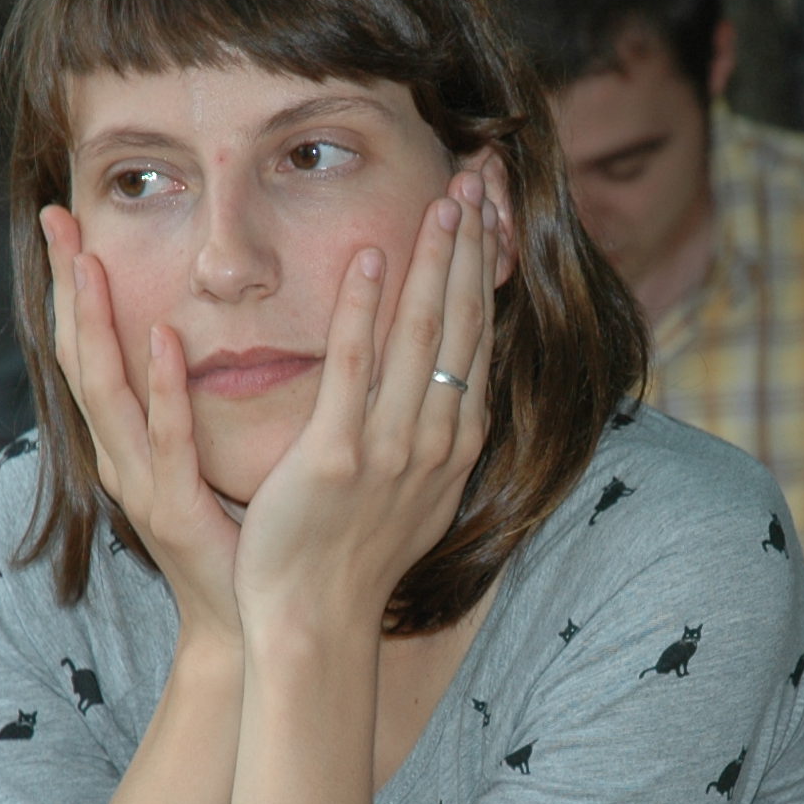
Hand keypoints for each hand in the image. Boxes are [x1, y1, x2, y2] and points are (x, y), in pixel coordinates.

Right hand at [43, 202, 245, 648]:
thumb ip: (203, 400)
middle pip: (79, 355)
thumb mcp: (213, 455)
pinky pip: (167, 438)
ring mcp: (140, 482)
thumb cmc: (240, 536)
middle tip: (54, 218)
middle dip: (66, 286)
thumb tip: (212, 331)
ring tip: (87, 263)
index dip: (74, 285)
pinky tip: (166, 340)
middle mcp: (120, 455)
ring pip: (106, 389)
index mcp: (129, 439)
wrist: (248, 622)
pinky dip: (163, 388)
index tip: (67, 220)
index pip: (91, 346)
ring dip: (96, 323)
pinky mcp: (173, 509)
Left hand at [232, 164, 499, 637]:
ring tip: (442, 199)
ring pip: (423, 335)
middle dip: (470, 249)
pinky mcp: (339, 457)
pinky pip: (354, 366)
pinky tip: (372, 255)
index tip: (489, 217)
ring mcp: (392, 450)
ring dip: (434, 261)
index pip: (478, 340)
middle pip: (462, 325)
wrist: (315, 622)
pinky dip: (364, 306)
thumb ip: (428, 436)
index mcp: (455, 446)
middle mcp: (436, 442)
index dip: (484, 274)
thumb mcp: (413, 495)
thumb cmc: (352, 561)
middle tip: (476, 181)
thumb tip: (442, 388)